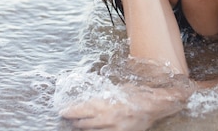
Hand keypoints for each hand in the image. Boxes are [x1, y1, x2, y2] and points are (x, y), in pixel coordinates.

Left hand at [60, 82, 189, 130]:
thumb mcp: (119, 90)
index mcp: (106, 103)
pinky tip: (94, 128)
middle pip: (83, 123)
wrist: (155, 105)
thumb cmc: (138, 94)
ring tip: (79, 125)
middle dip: (75, 121)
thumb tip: (93, 99)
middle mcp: (107, 118)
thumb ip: (106, 96)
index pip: (82, 109)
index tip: (63, 112)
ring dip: (84, 127)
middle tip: (69, 118)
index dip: (70, 111)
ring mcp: (114, 129)